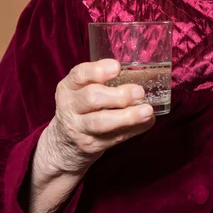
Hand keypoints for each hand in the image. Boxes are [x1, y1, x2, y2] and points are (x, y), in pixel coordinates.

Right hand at [41, 59, 154, 176]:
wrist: (65, 143)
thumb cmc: (83, 107)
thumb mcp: (83, 90)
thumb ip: (105, 81)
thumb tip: (145, 77)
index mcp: (69, 87)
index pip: (79, 74)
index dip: (98, 70)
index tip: (117, 67)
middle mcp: (70, 107)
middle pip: (92, 98)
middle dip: (119, 95)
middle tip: (139, 92)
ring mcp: (79, 129)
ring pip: (101, 122)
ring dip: (128, 116)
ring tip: (147, 111)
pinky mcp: (90, 145)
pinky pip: (114, 137)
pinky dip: (134, 129)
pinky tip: (147, 122)